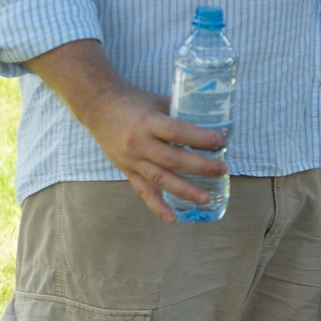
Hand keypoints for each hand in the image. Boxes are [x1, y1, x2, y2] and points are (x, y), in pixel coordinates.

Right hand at [73, 82, 227, 224]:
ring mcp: (132, 160)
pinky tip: (173, 218)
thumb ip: (180, 113)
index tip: (219, 142)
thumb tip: (211, 120)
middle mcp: (140, 144)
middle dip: (200, 166)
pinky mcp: (127, 170)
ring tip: (205, 198)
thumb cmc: (133, 102)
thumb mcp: (157, 102)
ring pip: (161, 178)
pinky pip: (144, 191)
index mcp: (148, 122)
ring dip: (185, 190)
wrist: (98, 107)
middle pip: (173, 159)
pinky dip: (158, 206)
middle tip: (222, 170)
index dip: (199, 138)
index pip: (177, 131)